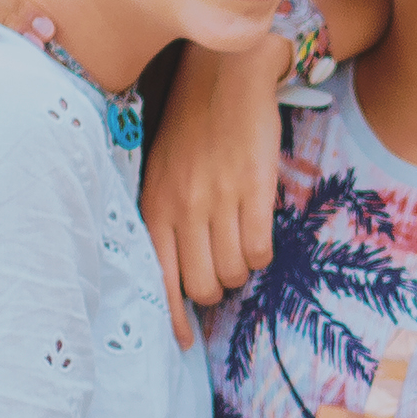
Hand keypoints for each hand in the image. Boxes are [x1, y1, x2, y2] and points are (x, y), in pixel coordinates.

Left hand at [146, 41, 292, 306]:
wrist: (226, 76)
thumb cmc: (191, 127)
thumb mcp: (161, 172)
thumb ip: (166, 218)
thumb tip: (178, 273)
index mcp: (155, 206)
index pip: (160, 280)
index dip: (174, 318)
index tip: (186, 341)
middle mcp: (182, 208)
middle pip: (201, 286)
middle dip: (214, 292)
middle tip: (222, 276)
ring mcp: (218, 199)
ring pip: (232, 272)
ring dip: (240, 271)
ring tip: (240, 250)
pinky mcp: (254, 190)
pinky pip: (259, 249)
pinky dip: (261, 254)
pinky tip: (258, 237)